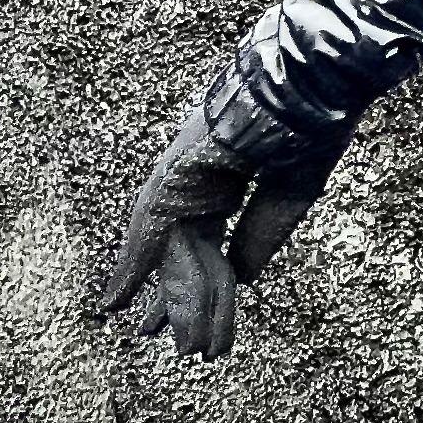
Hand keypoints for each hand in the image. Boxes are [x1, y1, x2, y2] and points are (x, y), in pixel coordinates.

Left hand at [87, 92, 348, 358]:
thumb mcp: (290, 197)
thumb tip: (241, 279)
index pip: (213, 245)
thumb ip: (259, 238)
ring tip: (148, 334)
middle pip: (185, 253)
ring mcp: (180, 178)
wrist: (303, 89)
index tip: (205, 315)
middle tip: (160, 333)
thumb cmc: (308, 130)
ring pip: (167, 249)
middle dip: (176, 298)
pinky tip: (115, 301)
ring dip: (162, 294)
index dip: (209, 283)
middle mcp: (199, 183)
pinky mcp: (168, 177)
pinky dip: (131, 268)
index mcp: (230, 183)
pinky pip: (147, 231)